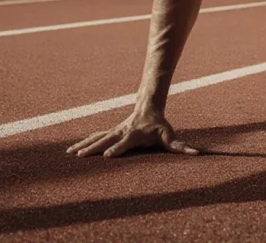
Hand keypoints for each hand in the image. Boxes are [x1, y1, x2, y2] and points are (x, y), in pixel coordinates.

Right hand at [66, 110, 198, 157]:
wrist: (149, 108)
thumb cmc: (160, 126)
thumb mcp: (170, 136)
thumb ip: (181, 146)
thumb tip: (196, 153)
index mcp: (134, 135)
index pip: (124, 144)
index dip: (117, 150)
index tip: (106, 157)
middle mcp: (121, 132)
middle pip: (105, 141)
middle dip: (93, 148)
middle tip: (80, 156)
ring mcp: (114, 131)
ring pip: (97, 138)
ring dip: (83, 145)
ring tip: (69, 154)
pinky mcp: (110, 132)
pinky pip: (95, 137)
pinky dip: (83, 142)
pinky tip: (72, 149)